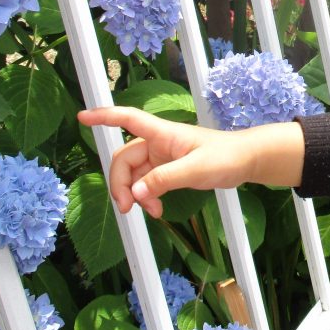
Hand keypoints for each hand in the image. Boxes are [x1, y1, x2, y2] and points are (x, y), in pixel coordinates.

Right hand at [78, 106, 305, 217]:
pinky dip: (147, 197)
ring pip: (134, 175)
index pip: (128, 119)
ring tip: (150, 212)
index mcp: (163, 133)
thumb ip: (165, 180)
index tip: (82, 116)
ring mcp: (162, 157)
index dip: (104, 117)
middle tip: (127, 208)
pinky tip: (157, 210)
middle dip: (120, 183)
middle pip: (124, 159)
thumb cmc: (226, 157)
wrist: (246, 161)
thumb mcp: (197, 169)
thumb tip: (136, 193)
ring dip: (135, 194)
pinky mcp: (168, 170)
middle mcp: (158, 143)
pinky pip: (146, 184)